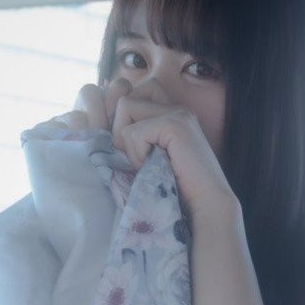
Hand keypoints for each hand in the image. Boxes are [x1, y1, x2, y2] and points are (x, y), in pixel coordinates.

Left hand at [51, 79, 234, 212]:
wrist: (205, 209)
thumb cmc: (175, 192)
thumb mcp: (148, 159)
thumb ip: (134, 138)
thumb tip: (99, 124)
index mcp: (170, 113)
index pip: (130, 95)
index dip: (121, 121)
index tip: (128, 150)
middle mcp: (175, 107)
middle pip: (125, 98)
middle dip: (121, 128)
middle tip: (136, 157)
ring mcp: (177, 113)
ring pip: (125, 107)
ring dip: (128, 140)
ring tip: (145, 162)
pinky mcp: (175, 124)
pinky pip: (134, 131)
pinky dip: (137, 153)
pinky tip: (152, 167)